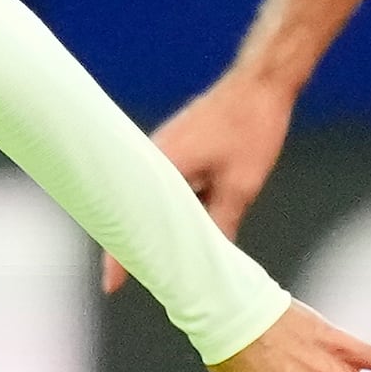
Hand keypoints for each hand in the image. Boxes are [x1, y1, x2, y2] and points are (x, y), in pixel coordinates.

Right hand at [107, 69, 295, 290]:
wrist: (260, 83)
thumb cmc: (250, 129)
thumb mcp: (240, 186)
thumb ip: (221, 224)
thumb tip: (212, 261)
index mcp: (161, 167)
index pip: (129, 221)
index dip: (118, 258)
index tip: (110, 288)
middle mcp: (152, 158)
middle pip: (131, 212)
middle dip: (129, 245)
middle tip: (127, 280)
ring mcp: (162, 153)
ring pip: (149, 200)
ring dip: (152, 225)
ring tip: (156, 258)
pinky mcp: (175, 148)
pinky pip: (163, 187)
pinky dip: (168, 208)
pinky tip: (184, 226)